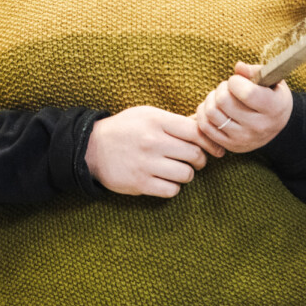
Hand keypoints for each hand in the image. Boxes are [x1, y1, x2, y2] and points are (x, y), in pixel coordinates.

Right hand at [84, 105, 211, 197]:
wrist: (91, 149)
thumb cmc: (124, 129)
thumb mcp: (146, 115)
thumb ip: (174, 121)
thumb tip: (202, 126)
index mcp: (156, 121)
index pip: (195, 131)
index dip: (209, 141)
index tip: (214, 148)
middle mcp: (152, 141)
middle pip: (194, 154)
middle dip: (200, 159)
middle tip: (195, 160)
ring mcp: (146, 164)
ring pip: (186, 174)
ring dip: (187, 174)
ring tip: (178, 170)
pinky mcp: (140, 183)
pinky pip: (172, 190)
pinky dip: (173, 187)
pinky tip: (166, 180)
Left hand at [194, 62, 292, 152]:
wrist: (277, 125)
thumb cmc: (272, 96)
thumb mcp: (271, 80)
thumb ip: (255, 71)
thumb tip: (238, 67)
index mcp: (274, 108)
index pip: (247, 93)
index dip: (235, 81)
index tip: (237, 80)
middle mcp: (259, 126)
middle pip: (223, 101)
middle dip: (221, 88)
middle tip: (228, 88)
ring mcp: (243, 138)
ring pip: (211, 113)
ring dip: (211, 99)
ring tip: (220, 97)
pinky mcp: (230, 145)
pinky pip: (205, 127)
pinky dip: (203, 113)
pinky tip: (213, 107)